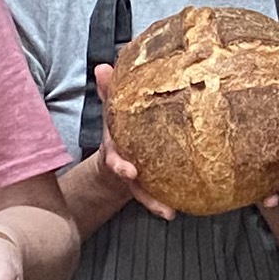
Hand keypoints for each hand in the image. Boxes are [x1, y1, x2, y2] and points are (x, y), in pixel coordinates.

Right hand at [89, 69, 180, 219]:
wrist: (121, 154)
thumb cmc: (121, 129)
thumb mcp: (114, 110)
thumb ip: (109, 91)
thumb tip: (102, 67)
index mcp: (116, 150)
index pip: (115, 159)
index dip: (121, 166)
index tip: (129, 171)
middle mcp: (126, 167)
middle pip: (131, 182)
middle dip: (139, 190)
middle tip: (154, 201)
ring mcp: (139, 179)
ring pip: (144, 194)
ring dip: (155, 204)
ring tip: (169, 212)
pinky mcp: (153, 185)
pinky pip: (159, 196)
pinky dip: (165, 205)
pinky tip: (175, 212)